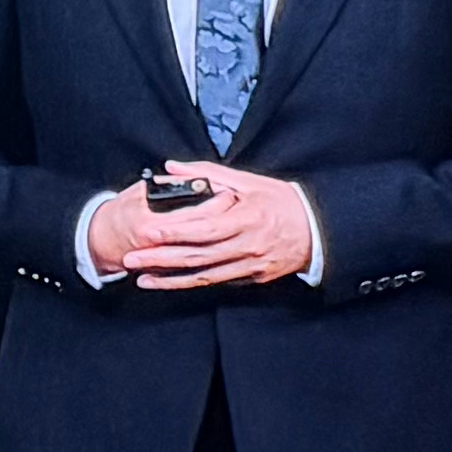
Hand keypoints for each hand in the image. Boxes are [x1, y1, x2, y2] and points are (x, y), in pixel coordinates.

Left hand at [119, 162, 315, 290]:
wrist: (320, 230)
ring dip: (171, 279)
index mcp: (247, 219)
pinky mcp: (253, 277)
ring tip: (142, 278)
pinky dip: (191, 284)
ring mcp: (251, 264)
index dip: (175, 232)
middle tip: (131, 260)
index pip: (204, 228)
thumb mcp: (250, 182)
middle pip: (198, 256)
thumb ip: (209, 175)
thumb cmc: (283, 202)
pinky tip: (170, 283)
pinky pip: (217, 282)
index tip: (148, 231)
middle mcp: (248, 245)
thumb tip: (173, 167)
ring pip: (205, 275)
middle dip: (161, 259)